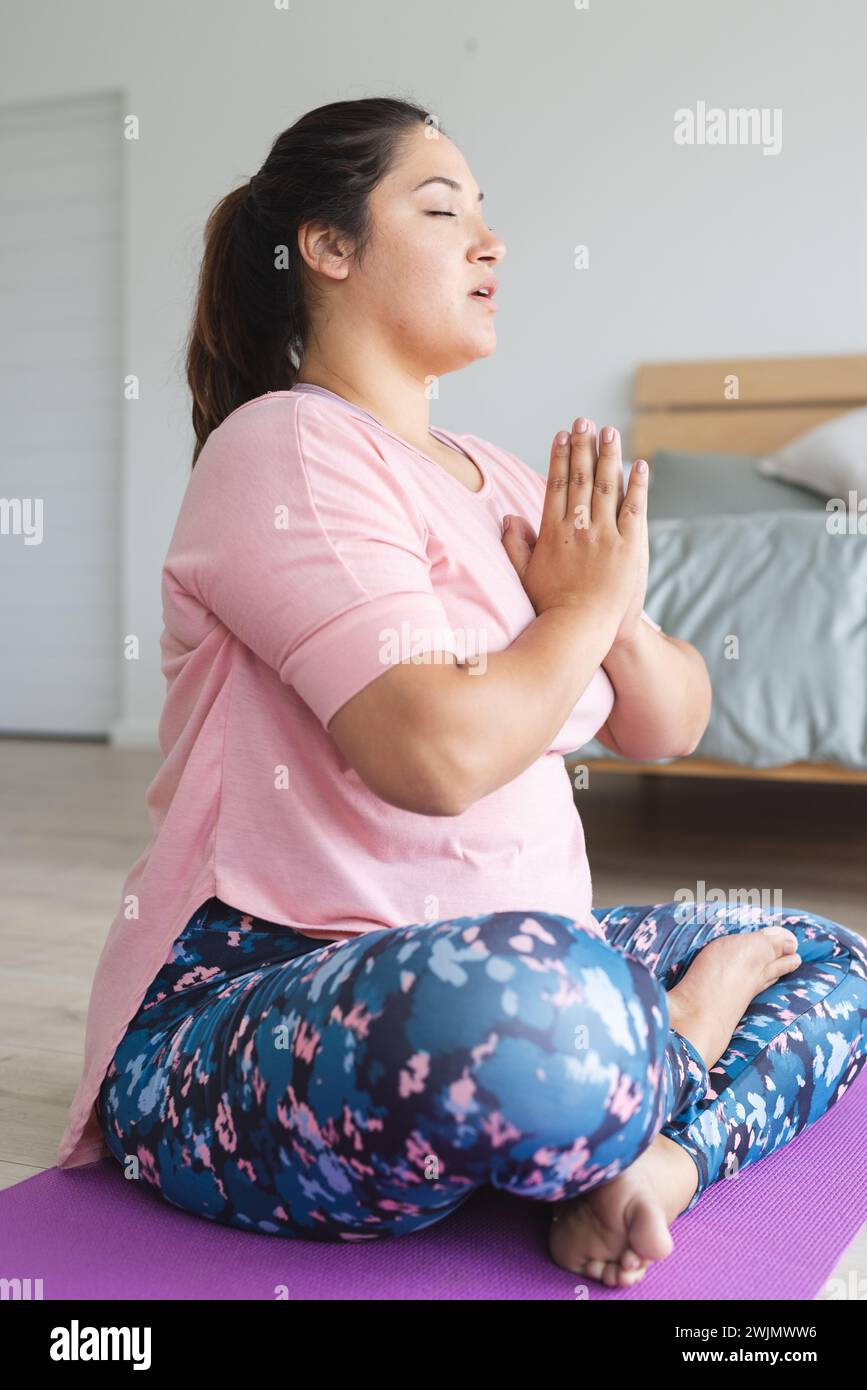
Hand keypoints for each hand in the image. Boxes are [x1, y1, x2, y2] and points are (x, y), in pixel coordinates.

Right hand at [500, 418, 647, 633]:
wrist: (580, 630)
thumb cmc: (549, 607)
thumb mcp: (524, 575)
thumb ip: (515, 544)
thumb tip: (508, 516)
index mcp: (552, 532)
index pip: (556, 484)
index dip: (559, 457)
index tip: (561, 435)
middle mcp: (578, 527)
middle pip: (581, 477)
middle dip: (583, 445)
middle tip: (584, 421)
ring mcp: (605, 535)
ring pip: (607, 486)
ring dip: (609, 455)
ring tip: (610, 432)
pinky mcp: (629, 547)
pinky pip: (635, 509)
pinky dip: (638, 485)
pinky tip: (640, 465)